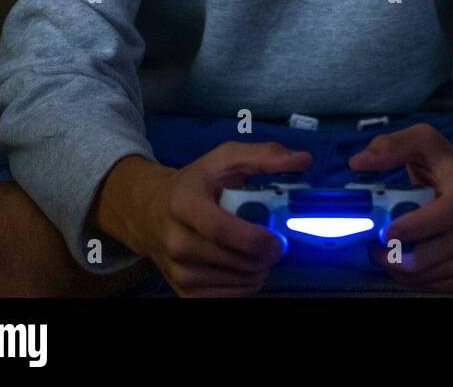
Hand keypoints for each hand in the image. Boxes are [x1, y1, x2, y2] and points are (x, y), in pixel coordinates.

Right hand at [98, 141, 311, 296]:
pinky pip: (230, 297)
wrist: (149, 212)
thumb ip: (264, 156)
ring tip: (257, 251)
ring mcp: (178, 272)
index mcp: (184, 204)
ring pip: (237, 281)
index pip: (223, 230)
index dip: (257, 239)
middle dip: (264, 253)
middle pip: (235, 260)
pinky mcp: (184, 293)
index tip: (279, 239)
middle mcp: (176, 242)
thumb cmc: (195, 183)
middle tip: (273, 242)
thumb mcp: (225, 159)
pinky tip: (244, 265)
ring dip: (258, 269)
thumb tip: (303, 160)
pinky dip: (246, 284)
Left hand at [347, 123, 452, 292]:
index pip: (442, 217)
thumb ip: (393, 146)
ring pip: (426, 275)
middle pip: (429, 256)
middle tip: (374, 244)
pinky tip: (406, 258)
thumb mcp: (426, 143)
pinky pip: (433, 286)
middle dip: (393, 253)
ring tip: (386, 249)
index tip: (385, 231)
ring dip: (398, 266)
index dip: (412, 228)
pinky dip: (412, 278)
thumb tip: (358, 162)